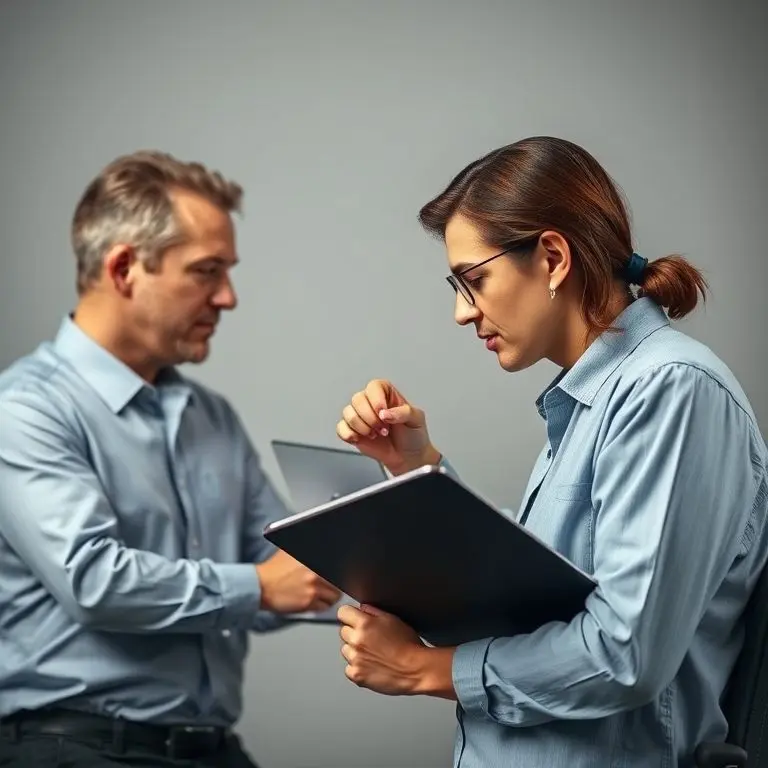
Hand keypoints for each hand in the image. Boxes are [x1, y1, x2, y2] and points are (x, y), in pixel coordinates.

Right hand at [256, 550, 340, 613]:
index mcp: (313, 560)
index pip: (338, 567)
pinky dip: (321, 605)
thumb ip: (307, 549)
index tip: (340, 574)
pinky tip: (314, 601)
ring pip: (333, 596)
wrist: (259, 586)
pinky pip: (324, 607)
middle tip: (331, 586)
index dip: (340, 572)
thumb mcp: (290, 552)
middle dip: (336, 585)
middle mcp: (315, 573)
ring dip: (330, 597)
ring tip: (321, 594)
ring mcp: (312, 588)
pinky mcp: (308, 603)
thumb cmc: (273, 570)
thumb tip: (322, 544)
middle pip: (339, 582)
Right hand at [335, 379, 440, 474]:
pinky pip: (341, 428)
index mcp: (387, 394)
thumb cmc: (414, 435)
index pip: (374, 386)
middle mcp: (371, 402)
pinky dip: (349, 434)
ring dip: (362, 427)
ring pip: (348, 413)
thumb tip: (384, 413)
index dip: (376, 400)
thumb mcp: (416, 419)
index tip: (383, 413)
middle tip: (383, 429)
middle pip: (358, 399)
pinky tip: (362, 438)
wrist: (408, 457)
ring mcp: (360, 416)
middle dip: (370, 418)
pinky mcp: (352, 431)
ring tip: (375, 434)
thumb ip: (403, 413)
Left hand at [337, 604, 456, 698]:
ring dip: (355, 651)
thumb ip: (373, 611)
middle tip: (370, 639)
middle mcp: (357, 640)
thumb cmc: (409, 645)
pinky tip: (371, 665)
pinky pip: (349, 668)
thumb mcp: (393, 619)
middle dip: (354, 633)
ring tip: (373, 653)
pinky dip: (357, 668)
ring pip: (345, 650)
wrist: (416, 670)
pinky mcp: (357, 675)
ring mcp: (355, 659)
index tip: (355, 620)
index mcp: (365, 624)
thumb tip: (361, 608)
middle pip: (343, 631)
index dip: (351, 615)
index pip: (343, 613)